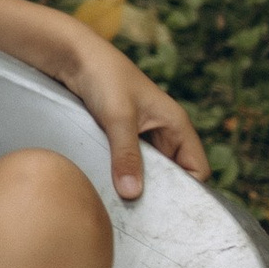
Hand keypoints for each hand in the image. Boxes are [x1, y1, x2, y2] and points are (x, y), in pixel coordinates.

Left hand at [45, 19, 207, 200]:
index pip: (196, 170)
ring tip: (122, 201)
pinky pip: (127, 163)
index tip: (166, 210)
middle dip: (158, 192)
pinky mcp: (120, 136)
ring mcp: (141, 135)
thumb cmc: (103, 76)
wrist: (72, 55)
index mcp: (176, 125)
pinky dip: (120, 174)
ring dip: (136, 183)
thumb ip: (126, 156)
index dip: (188, 191)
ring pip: (147, 171)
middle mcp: (164, 132)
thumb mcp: (118, 117)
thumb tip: (132, 193)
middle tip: (139, 211)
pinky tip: (107, 185)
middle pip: (172, 175)